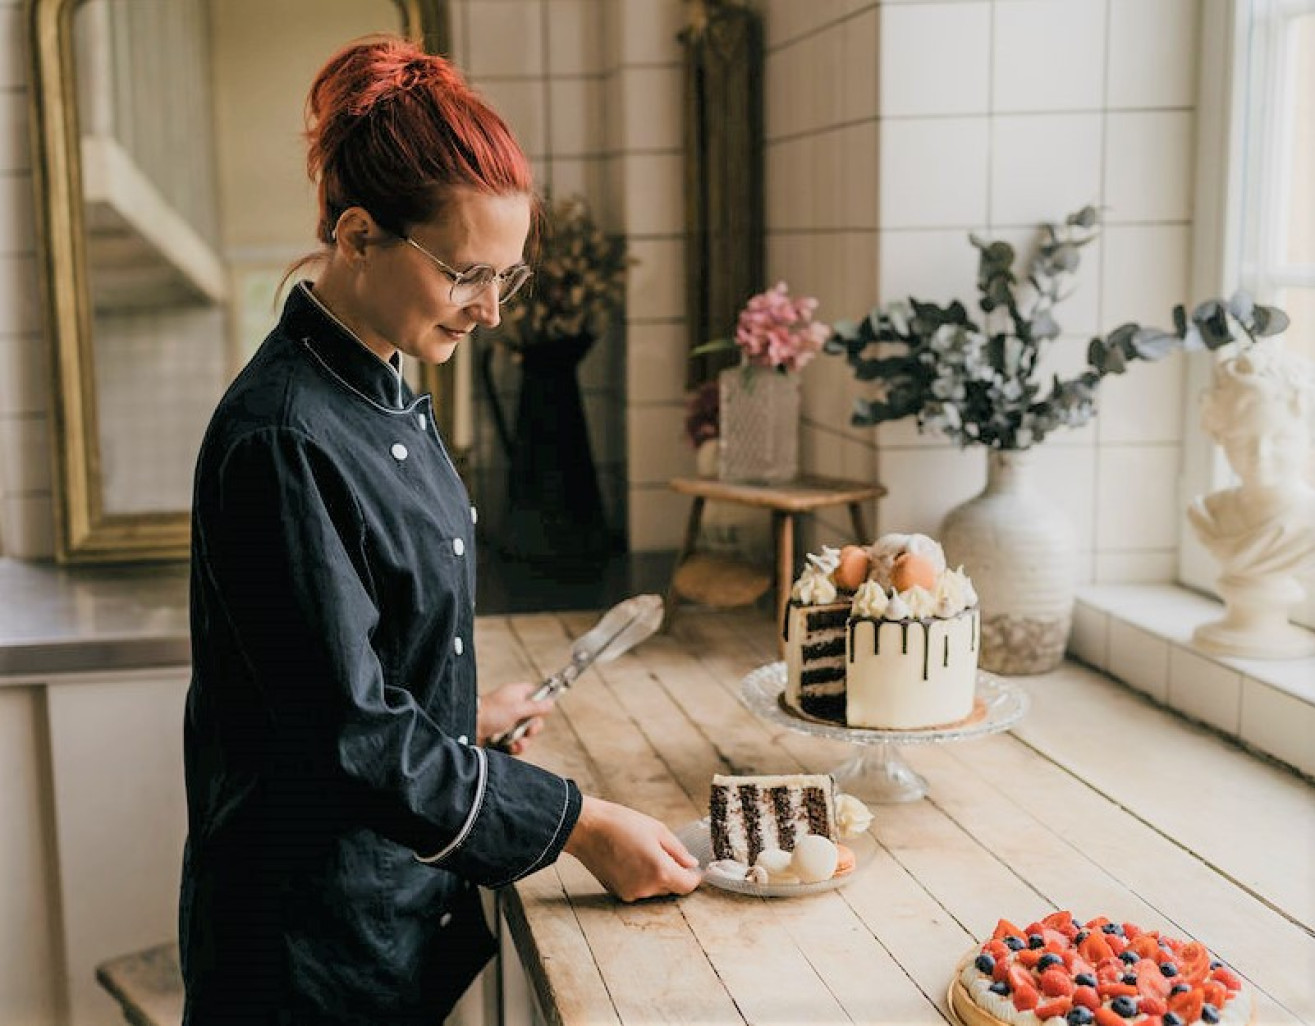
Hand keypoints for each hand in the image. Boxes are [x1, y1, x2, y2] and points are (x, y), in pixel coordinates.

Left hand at [476, 682, 555, 754]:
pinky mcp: (501, 736)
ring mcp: (507, 722)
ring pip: (525, 733)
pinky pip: (516, 742)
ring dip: (524, 740)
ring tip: (518, 743)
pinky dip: (516, 747)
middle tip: (528, 730)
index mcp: (516, 694)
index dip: (542, 702)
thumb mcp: (517, 708)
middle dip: (533, 727)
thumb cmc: (490, 712)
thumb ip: (536, 707)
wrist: (467, 727)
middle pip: (533, 717)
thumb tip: (551, 703)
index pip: (536, 693)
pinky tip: (512, 748)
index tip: (545, 710)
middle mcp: (512, 707)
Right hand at [563, 796, 701, 901]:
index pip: (687, 886)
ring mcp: (631, 893)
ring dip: (657, 876)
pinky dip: (641, 879)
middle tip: (664, 852)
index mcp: (660, 871)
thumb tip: (691, 863)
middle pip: (672, 888)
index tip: (693, 869)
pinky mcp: (619, 893)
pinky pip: (639, 889)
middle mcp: (647, 888)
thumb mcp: (657, 830)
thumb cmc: (620, 824)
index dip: (694, 877)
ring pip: (655, 890)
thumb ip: (678, 850)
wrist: (586, 829)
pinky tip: (631, 860)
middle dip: (674, 873)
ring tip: (643, 852)